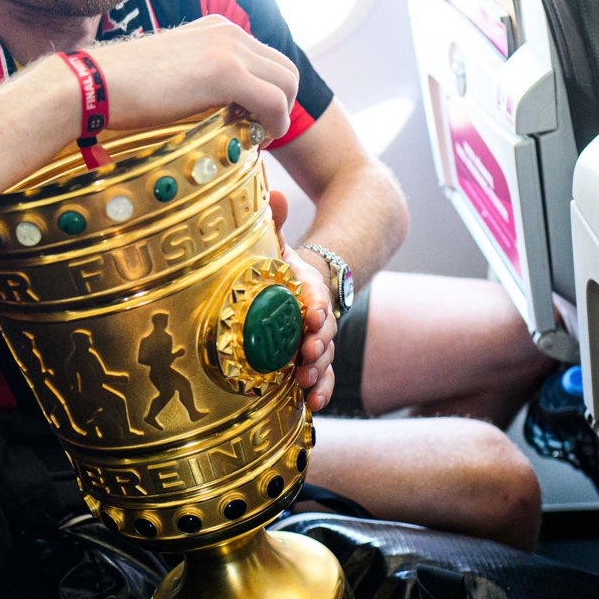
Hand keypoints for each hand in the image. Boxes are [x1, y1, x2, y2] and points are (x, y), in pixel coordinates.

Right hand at [91, 16, 299, 141]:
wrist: (95, 84)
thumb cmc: (120, 86)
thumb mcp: (168, 70)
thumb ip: (195, 75)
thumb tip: (206, 103)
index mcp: (216, 28)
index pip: (265, 58)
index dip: (267, 92)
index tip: (252, 121)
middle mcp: (228, 32)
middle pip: (285, 69)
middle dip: (281, 104)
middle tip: (260, 133)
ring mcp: (229, 50)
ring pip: (287, 84)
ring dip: (280, 116)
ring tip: (258, 139)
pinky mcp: (226, 73)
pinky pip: (275, 102)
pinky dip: (274, 125)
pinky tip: (256, 141)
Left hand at [268, 191, 334, 411]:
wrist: (307, 282)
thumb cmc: (283, 265)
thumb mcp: (278, 243)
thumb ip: (276, 222)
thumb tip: (274, 194)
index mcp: (306, 285)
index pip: (315, 292)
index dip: (315, 302)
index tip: (313, 312)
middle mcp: (316, 313)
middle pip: (323, 329)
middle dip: (318, 341)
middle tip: (307, 352)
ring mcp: (315, 338)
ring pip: (324, 354)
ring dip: (319, 368)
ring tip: (308, 381)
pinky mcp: (310, 358)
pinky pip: (320, 374)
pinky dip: (319, 388)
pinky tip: (314, 404)